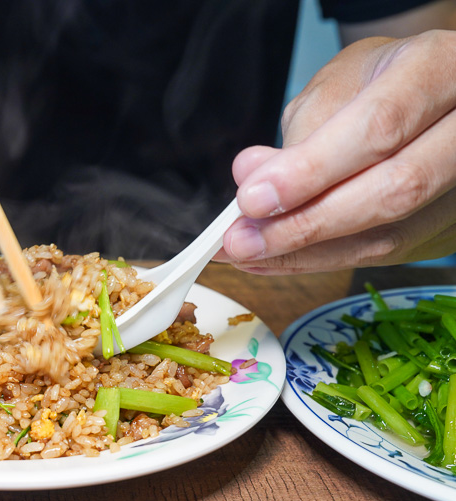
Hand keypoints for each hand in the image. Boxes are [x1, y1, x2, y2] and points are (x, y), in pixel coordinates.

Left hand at [220, 31, 455, 273]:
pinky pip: (385, 254)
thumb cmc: (379, 82)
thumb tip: (252, 180)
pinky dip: (323, 260)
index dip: (311, 170)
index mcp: (442, 68)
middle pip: (396, 189)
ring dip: (306, 252)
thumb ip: (300, 133)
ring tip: (245, 252)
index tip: (252, 198)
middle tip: (240, 240)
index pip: (379, 128)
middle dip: (307, 223)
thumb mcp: (337, 84)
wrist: (427, 94)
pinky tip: (275, 258)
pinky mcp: (450, 226)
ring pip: (392, 234)